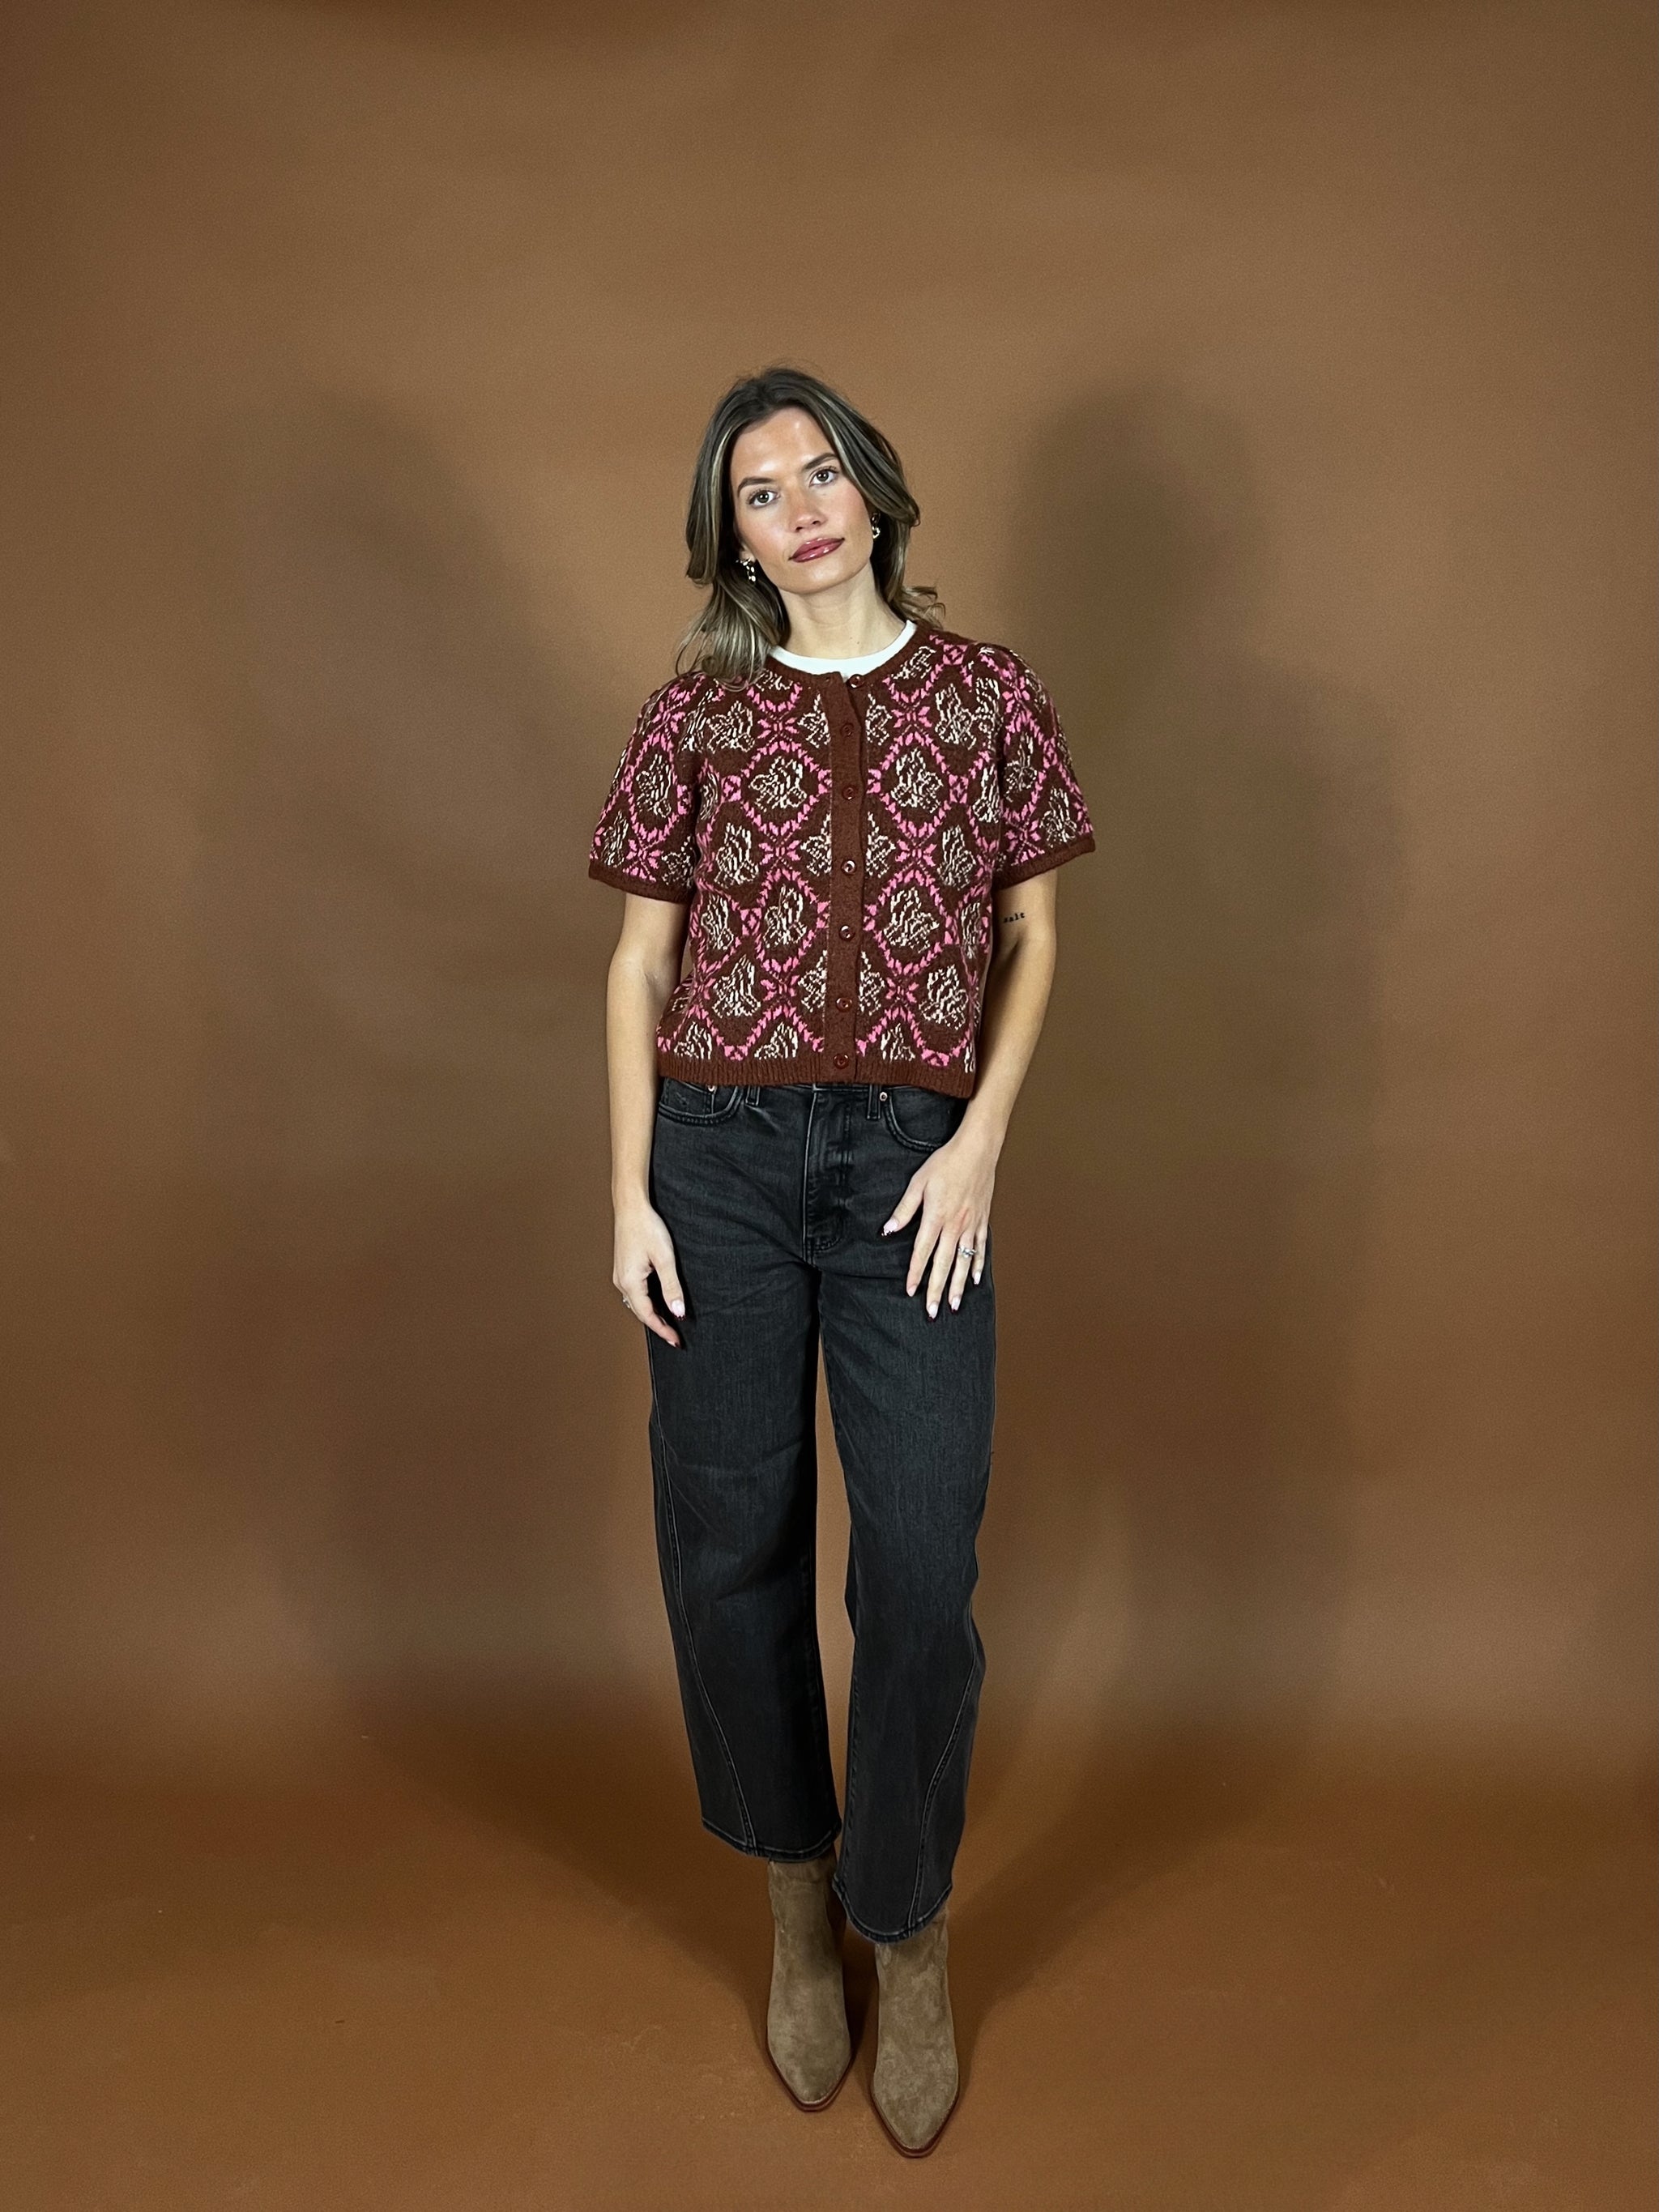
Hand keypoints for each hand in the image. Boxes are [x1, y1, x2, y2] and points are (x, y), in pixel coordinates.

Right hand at [612, 1197, 685, 1347]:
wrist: (631, 1207)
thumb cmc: (647, 1228)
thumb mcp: (665, 1258)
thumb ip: (672, 1287)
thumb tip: (678, 1312)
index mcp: (630, 1282)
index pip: (648, 1315)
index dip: (663, 1330)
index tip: (677, 1341)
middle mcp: (621, 1282)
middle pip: (640, 1312)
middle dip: (658, 1325)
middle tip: (676, 1336)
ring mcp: (620, 1275)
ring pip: (637, 1303)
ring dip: (652, 1314)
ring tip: (669, 1322)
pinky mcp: (623, 1269)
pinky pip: (635, 1292)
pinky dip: (647, 1302)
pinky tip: (658, 1302)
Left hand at [881, 1123, 996, 1318]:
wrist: (977, 1150)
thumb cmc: (946, 1163)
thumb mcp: (918, 1182)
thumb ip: (904, 1210)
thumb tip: (887, 1230)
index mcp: (937, 1217)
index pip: (923, 1252)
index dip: (915, 1273)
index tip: (910, 1291)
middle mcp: (955, 1226)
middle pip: (944, 1265)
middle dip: (937, 1290)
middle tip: (933, 1311)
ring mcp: (971, 1225)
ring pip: (964, 1263)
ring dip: (958, 1286)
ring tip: (954, 1305)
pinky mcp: (982, 1220)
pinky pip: (980, 1249)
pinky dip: (977, 1266)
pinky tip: (974, 1280)